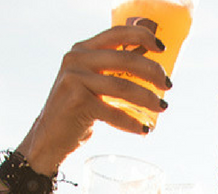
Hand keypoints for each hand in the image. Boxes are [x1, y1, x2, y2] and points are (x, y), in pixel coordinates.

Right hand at [18, 25, 171, 173]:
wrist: (50, 135)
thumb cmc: (79, 109)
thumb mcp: (92, 83)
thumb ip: (112, 73)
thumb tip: (152, 69)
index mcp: (82, 50)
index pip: (116, 34)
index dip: (143, 36)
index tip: (162, 48)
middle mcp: (76, 59)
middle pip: (125, 60)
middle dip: (152, 72)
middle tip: (167, 85)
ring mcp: (75, 79)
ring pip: (123, 86)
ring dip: (148, 98)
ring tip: (162, 107)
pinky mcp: (77, 101)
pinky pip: (114, 112)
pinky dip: (132, 122)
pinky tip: (144, 129)